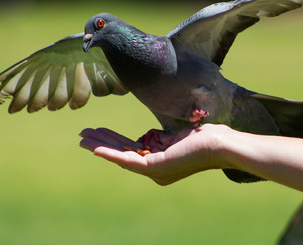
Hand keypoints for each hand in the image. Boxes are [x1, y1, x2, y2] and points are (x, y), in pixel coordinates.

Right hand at [79, 124, 229, 184]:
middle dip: (102, 142)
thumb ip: (163, 139)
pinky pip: (126, 159)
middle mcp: (155, 170)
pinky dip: (109, 153)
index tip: (100, 131)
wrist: (219, 143)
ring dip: (100, 146)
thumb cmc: (204, 137)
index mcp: (160, 161)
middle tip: (84, 134)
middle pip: (123, 153)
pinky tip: (95, 147)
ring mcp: (154, 170)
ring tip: (83, 137)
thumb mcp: (177, 137)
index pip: (131, 150)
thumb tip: (156, 137)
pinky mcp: (155, 168)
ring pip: (121, 156)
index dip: (113, 141)